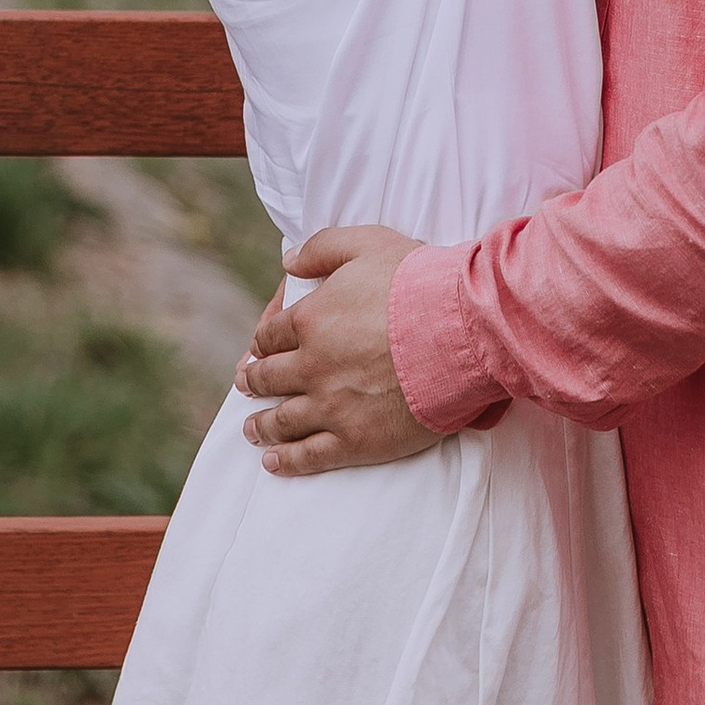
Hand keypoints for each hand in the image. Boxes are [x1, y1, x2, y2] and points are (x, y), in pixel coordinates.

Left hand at [237, 222, 438, 473]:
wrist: (458, 331)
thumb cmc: (417, 282)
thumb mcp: (367, 242)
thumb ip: (322, 247)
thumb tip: (288, 260)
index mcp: (311, 320)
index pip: (272, 335)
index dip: (262, 341)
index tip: (258, 348)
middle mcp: (312, 367)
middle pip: (270, 379)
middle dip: (254, 381)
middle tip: (246, 384)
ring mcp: (331, 407)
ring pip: (282, 421)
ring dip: (261, 425)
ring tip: (251, 428)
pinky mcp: (354, 441)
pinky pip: (309, 456)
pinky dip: (285, 461)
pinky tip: (272, 462)